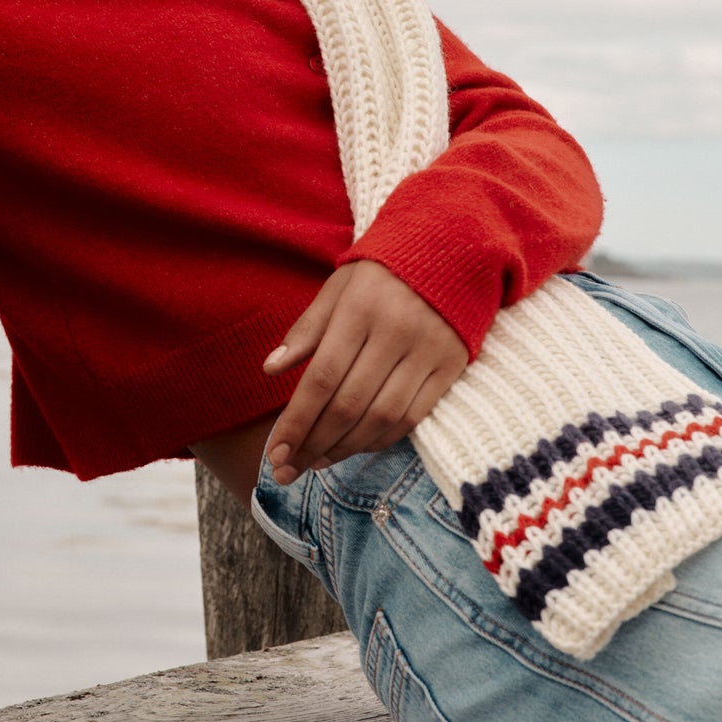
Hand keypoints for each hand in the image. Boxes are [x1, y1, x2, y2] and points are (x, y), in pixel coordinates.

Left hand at [262, 260, 467, 482]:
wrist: (451, 252)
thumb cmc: (381, 273)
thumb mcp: (338, 288)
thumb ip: (306, 329)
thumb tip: (270, 368)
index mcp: (360, 310)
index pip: (322, 378)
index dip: (296, 421)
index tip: (275, 452)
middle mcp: (395, 333)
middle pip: (349, 405)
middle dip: (313, 443)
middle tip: (288, 469)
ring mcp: (427, 352)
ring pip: (381, 418)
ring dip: (345, 449)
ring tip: (316, 462)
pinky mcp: (450, 367)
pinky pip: (413, 418)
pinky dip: (381, 440)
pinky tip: (355, 448)